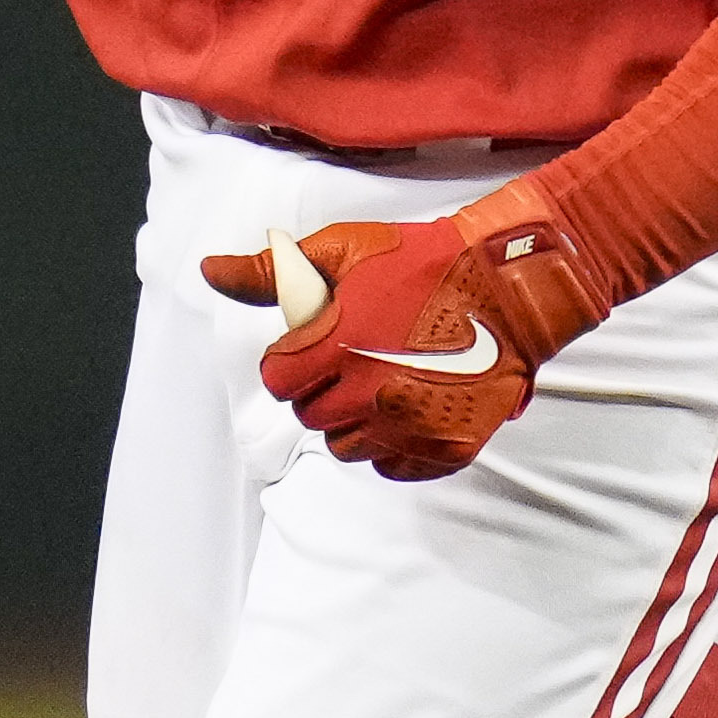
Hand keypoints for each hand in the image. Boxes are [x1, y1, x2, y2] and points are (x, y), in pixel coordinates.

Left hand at [198, 181, 604, 478]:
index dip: (292, 362)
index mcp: (335, 348)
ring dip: (354, 420)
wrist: (509, 287)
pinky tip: (410, 403)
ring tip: (383, 380)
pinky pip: (392, 465)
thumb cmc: (423, 261)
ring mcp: (408, 427)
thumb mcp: (341, 251)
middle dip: (322, 390)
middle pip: (310, 417)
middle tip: (356, 357)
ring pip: (347, 448)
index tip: (317, 345)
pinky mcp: (442, 449)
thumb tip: (208, 271)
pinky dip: (394, 443)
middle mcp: (367, 396)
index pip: (278, 383)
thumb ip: (269, 272)